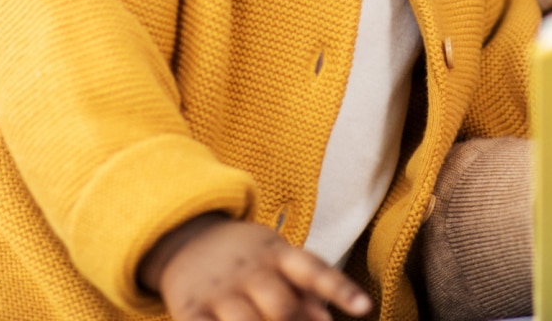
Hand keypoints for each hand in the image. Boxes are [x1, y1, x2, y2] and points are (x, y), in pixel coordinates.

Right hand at [142, 213, 372, 320]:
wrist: (187, 238)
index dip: (339, 289)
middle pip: (282, 306)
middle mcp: (250, 271)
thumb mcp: (277, 257)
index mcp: (277, 254)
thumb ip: (306, 286)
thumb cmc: (247, 257)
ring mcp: (219, 291)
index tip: (364, 308)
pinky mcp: (190, 308)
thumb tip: (328, 319)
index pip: (313, 269)